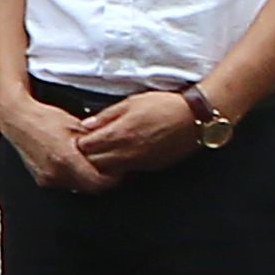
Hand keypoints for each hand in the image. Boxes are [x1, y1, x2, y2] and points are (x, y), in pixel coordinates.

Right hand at [0, 95, 108, 195]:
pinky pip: (65, 183)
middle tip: (109, 167)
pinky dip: (73, 176)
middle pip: (90, 188)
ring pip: (78, 187)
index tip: (119, 171)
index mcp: (66, 159)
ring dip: (87, 178)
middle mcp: (55, 173)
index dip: (113, 178)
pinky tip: (73, 163)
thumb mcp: (76, 125)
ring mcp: (47, 178)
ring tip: (89, 163)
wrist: (17, 119)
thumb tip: (115, 149)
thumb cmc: (45, 118)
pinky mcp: (41, 179)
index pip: (99, 183)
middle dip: (101, 179)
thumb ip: (96, 142)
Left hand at [72, 87, 211, 178]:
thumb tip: (87, 125)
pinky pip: (127, 172)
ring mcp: (139, 162)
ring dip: (103, 163)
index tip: (81, 136)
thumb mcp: (131, 103)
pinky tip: (122, 155)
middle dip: (88, 155)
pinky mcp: (150, 167)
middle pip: (95, 163)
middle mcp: (127, 152)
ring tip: (105, 150)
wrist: (194, 118)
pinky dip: (119, 166)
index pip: (86, 147)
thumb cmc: (164, 106)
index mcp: (120, 134)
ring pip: (110, 171)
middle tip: (89, 145)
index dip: (81, 141)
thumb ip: (106, 116)